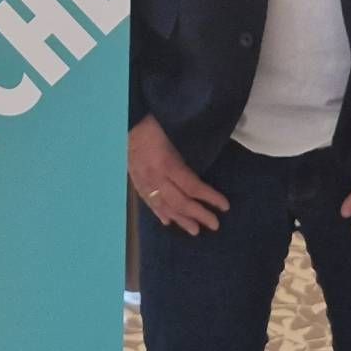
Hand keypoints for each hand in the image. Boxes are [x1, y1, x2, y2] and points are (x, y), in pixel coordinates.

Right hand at [128, 115, 227, 234]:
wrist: (126, 119)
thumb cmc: (155, 121)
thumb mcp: (176, 133)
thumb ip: (189, 152)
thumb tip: (209, 168)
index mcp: (167, 163)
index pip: (192, 186)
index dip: (209, 198)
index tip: (224, 206)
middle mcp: (155, 176)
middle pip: (179, 201)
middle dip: (199, 214)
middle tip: (214, 225)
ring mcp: (143, 181)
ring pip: (164, 206)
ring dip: (181, 219)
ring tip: (195, 230)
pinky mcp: (136, 180)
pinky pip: (148, 201)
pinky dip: (159, 212)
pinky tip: (167, 221)